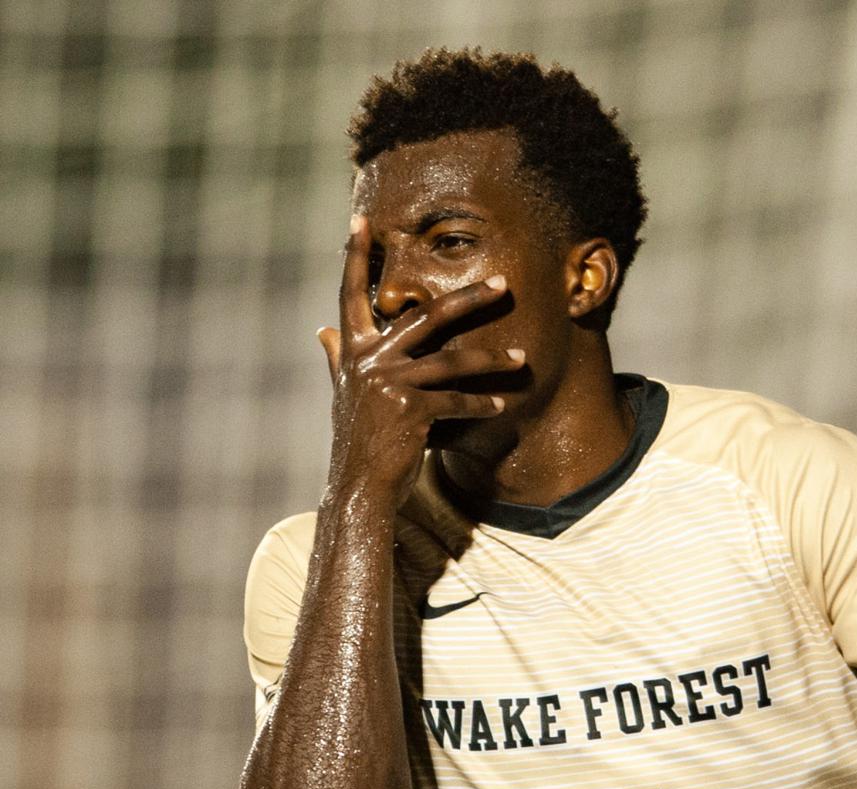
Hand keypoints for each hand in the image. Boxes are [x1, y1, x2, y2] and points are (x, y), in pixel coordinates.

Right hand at [318, 214, 522, 497]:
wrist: (359, 486)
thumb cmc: (359, 440)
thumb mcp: (345, 394)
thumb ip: (339, 359)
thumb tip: (322, 330)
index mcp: (354, 351)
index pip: (351, 295)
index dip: (355, 258)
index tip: (359, 220)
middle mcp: (368, 361)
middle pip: (425, 315)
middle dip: (469, 298)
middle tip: (503, 282)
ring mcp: (388, 384)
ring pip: (451, 360)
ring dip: (491, 360)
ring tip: (521, 358)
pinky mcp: (409, 410)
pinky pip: (455, 400)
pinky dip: (480, 404)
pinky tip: (501, 406)